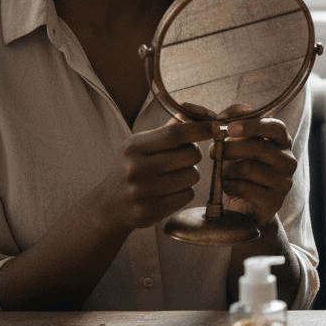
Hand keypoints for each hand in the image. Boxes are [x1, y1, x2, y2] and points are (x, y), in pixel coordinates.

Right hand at [94, 117, 211, 231]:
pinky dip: (184, 192)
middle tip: (182, 159)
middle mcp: (136, 168)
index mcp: (134, 146)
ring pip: (192, 176)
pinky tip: (168, 192)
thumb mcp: (142, 144)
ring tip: (172, 176)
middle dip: (194, 154)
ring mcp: (142, 192)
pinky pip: (187, 196)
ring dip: (189, 175)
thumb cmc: (133, 167)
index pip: (175, 134)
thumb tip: (204, 113)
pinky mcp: (150, 212)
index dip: (200, 129)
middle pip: (191, 155)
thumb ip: (172, 127)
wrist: (109, 205)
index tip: (216, 127)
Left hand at [220, 113, 296, 226]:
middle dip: (229, 148)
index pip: (275, 127)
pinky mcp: (274, 201)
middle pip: (258, 147)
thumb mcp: (237, 144)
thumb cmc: (241, 169)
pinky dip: (229, 186)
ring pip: (248, 168)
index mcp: (282, 141)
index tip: (229, 127)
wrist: (248, 207)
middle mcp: (288, 160)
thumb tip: (213, 113)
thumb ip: (228, 124)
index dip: (252, 125)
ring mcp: (284, 181)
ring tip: (225, 173)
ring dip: (227, 170)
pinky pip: (244, 188)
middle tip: (212, 151)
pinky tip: (230, 187)